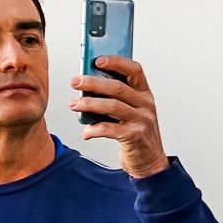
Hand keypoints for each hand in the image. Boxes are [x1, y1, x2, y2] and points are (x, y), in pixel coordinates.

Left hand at [73, 55, 168, 176]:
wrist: (149, 162)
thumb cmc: (136, 134)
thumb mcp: (131, 112)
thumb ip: (116, 99)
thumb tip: (87, 87)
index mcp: (145, 94)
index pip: (134, 70)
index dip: (116, 62)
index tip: (97, 60)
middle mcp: (145, 105)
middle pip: (117, 87)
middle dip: (93, 83)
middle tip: (75, 81)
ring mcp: (141, 120)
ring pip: (112, 106)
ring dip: (89, 104)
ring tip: (73, 104)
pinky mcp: (134, 136)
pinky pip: (109, 129)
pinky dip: (94, 129)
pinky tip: (85, 132)